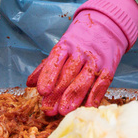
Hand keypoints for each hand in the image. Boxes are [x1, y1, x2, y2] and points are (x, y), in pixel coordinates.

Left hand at [28, 0, 137, 116]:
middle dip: (58, 93)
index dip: (49, 76)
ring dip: (74, 96)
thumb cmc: (79, 41)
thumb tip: (30, 83)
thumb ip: (46, 66)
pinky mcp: (108, 67)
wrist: (107, 25)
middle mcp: (81, 52)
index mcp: (66, 45)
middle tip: (48, 109)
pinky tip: (87, 107)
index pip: (56, 60)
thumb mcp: (62, 48)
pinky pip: (102, 83)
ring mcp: (96, 60)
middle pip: (68, 74)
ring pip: (84, 79)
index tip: (42, 91)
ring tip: (64, 111)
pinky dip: (95, 96)